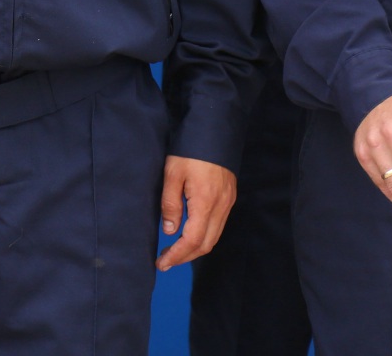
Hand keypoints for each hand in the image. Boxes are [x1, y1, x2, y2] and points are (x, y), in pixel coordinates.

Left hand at [155, 156, 236, 270]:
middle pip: (206, 244)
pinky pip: (218, 226)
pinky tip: (190, 234)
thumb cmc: (190, 150)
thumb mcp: (172, 174)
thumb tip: (170, 231)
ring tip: (175, 251)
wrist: (215, 129)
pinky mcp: (230, 197)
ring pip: (214, 236)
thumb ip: (171, 204)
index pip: (192, 240)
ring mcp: (228, 202)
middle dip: (185, 257)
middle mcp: (221, 207)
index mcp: (206, 202)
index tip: (161, 263)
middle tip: (166, 261)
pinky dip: (204, 236)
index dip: (177, 255)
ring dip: (195, 249)